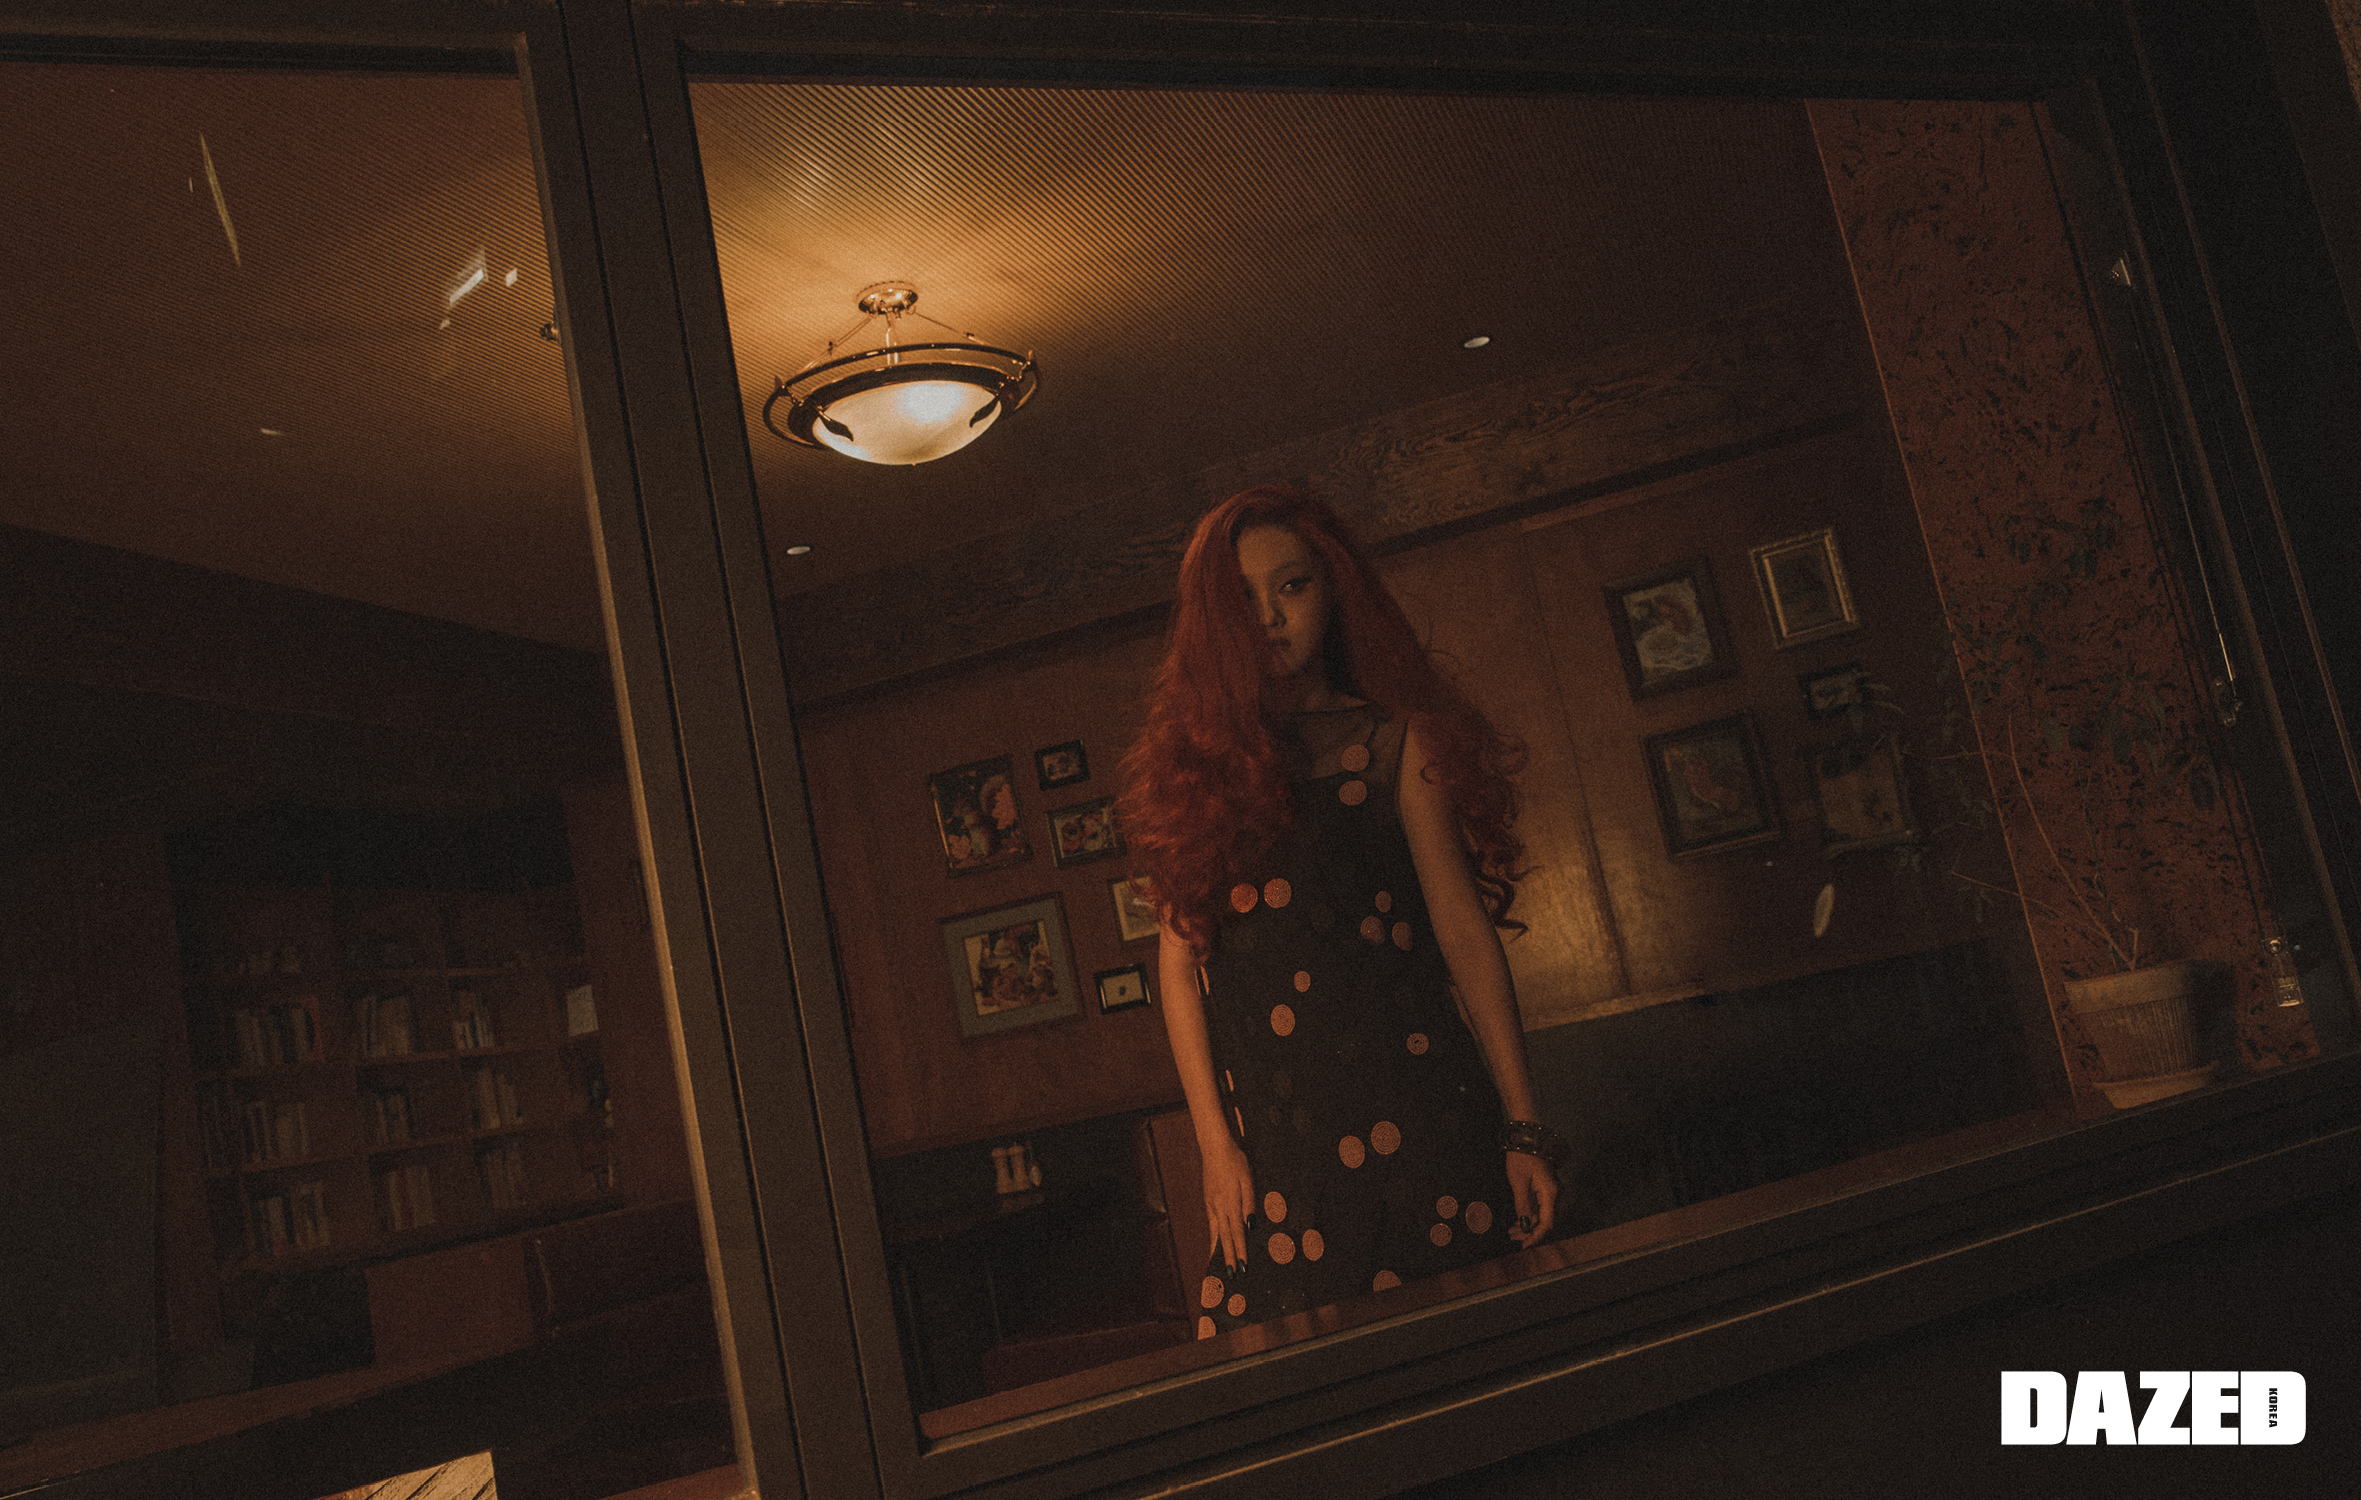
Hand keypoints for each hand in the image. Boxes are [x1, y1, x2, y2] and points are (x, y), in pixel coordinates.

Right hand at [1201, 1132, 1257, 1270]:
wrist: (1215, 1148)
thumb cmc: (1236, 1161)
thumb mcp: (1248, 1179)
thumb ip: (1249, 1202)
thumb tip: (1250, 1225)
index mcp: (1231, 1204)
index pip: (1237, 1233)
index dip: (1240, 1251)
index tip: (1243, 1267)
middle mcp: (1219, 1208)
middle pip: (1224, 1237)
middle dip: (1228, 1257)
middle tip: (1231, 1276)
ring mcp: (1211, 1204)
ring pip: (1215, 1232)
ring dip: (1218, 1250)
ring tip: (1217, 1266)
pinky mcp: (1208, 1200)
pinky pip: (1211, 1224)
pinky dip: (1213, 1236)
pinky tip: (1215, 1242)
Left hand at [1504, 1151, 1557, 1248]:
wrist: (1526, 1137)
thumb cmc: (1521, 1157)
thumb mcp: (1518, 1182)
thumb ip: (1522, 1205)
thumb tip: (1524, 1225)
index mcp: (1550, 1192)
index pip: (1547, 1223)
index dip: (1536, 1236)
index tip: (1524, 1245)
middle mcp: (1556, 1194)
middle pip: (1546, 1221)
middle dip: (1529, 1232)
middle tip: (1512, 1237)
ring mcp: (1553, 1191)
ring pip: (1543, 1215)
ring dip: (1529, 1225)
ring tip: (1512, 1231)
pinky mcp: (1547, 1188)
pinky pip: (1541, 1207)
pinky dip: (1530, 1215)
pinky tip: (1518, 1220)